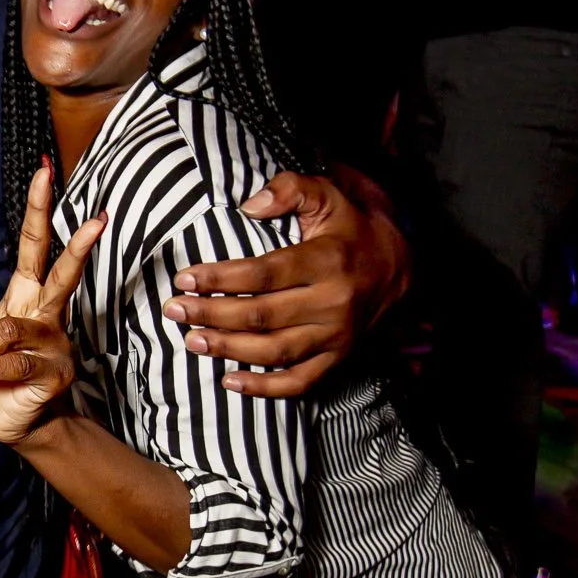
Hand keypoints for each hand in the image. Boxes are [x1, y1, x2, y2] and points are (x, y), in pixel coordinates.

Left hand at [0, 164, 106, 446]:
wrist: (12, 422)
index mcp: (25, 298)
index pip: (35, 247)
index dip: (38, 210)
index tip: (45, 172)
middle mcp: (46, 314)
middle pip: (59, 272)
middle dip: (78, 244)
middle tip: (99, 218)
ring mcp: (55, 342)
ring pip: (8, 329)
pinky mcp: (55, 372)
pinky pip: (12, 363)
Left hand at [159, 169, 410, 397]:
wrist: (402, 270)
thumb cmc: (353, 229)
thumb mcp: (330, 196)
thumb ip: (292, 189)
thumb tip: (250, 205)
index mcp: (327, 261)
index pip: (264, 274)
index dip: (220, 278)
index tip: (185, 278)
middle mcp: (332, 302)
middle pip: (262, 316)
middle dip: (212, 314)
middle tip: (175, 310)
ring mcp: (336, 336)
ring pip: (274, 351)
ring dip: (228, 349)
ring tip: (192, 340)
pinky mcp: (337, 359)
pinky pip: (299, 382)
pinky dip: (263, 388)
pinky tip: (229, 381)